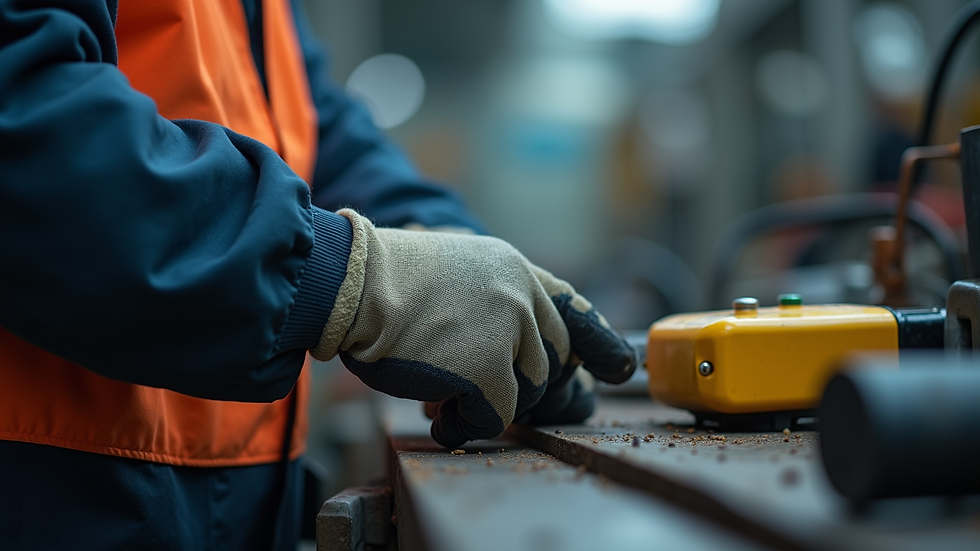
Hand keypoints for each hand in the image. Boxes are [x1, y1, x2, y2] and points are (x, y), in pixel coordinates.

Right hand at [312, 210, 635, 447]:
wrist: (352, 282)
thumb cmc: (387, 281)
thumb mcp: (456, 271)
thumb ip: (494, 302)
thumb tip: (509, 359)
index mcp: (515, 270)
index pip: (573, 309)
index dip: (598, 342)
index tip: (619, 367)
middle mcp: (522, 297)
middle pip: (549, 362)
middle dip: (519, 386)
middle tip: (473, 391)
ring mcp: (509, 331)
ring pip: (526, 392)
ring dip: (488, 404)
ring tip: (444, 398)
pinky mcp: (487, 368)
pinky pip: (495, 416)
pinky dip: (466, 425)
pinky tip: (439, 417)